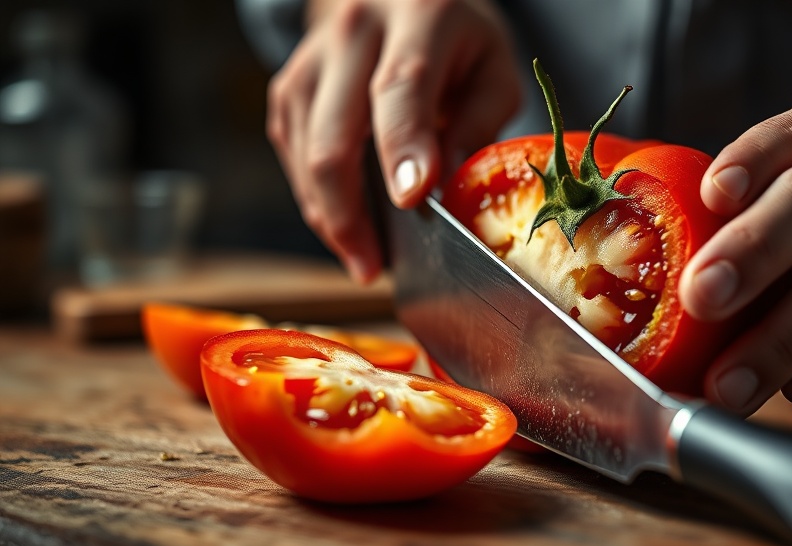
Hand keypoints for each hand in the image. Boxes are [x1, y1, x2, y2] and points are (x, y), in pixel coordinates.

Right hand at [267, 0, 520, 281]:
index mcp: (420, 17)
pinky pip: (292, 153)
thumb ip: (480, 124)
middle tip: (375, 268)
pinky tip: (344, 226)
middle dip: (352, 214)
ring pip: (304, 153)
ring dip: (331, 217)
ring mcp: (312, 59)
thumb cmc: (458, 42)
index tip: (412, 201)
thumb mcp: (494, 70)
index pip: (402, 87)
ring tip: (363, 260)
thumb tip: (444, 186)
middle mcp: (355, 30)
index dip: (403, 147)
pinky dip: (317, 199)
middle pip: (334, 136)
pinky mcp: (289, 87)